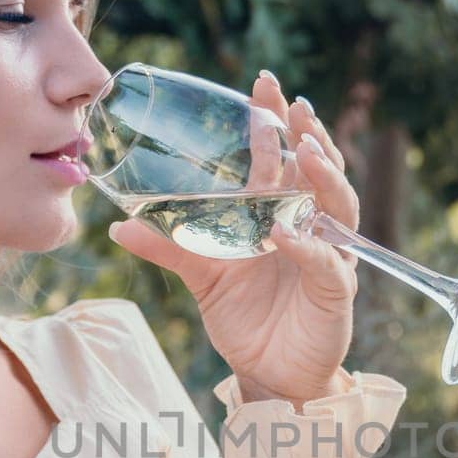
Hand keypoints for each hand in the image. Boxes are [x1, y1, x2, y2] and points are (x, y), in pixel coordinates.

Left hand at [106, 68, 360, 408]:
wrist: (268, 373)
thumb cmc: (245, 318)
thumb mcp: (203, 275)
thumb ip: (170, 246)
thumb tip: (118, 226)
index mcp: (279, 212)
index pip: (283, 156)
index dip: (276, 120)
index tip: (263, 83)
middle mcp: (310, 225)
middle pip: (320, 169)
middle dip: (310, 135)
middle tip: (295, 106)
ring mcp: (328, 255)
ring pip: (338, 205)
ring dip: (323, 177)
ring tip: (305, 151)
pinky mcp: (335, 290)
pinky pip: (327, 262)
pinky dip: (309, 247)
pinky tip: (287, 234)